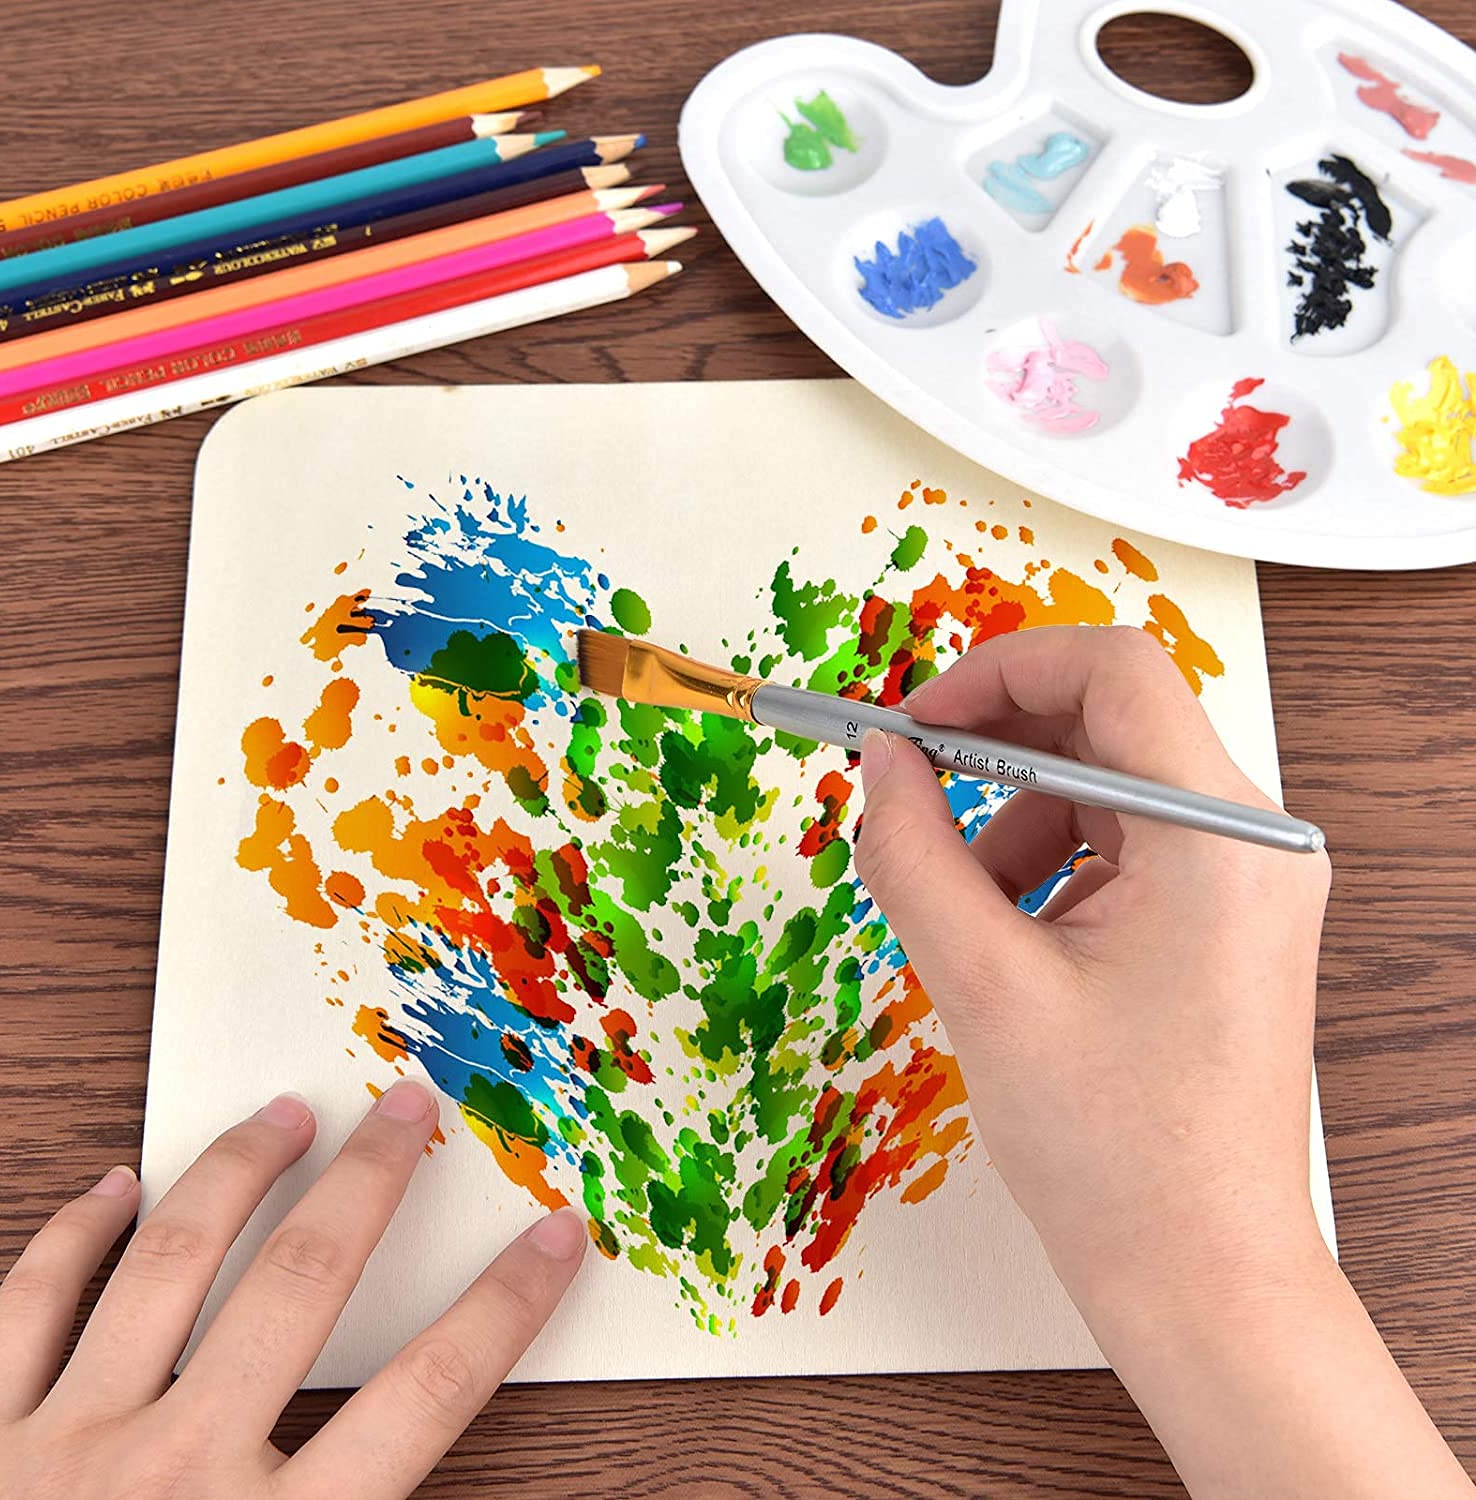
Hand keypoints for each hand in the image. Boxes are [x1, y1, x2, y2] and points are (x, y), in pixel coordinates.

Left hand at [0, 1080, 584, 1499]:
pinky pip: (23, 1310)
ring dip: (234, 1174)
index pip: (429, 1397)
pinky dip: (68, 1238)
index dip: (504, 1308)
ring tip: (279, 1114)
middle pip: (302, 1285)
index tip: (553, 1238)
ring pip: (167, 1263)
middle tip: (406, 1106)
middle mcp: (176, 1478)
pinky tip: (108, 1188)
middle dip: (370, 1181)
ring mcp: (62, 1451)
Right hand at [854, 625, 1471, 1498]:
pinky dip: (1050, 859)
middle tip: (910, 790)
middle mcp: (1256, 839)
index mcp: (1220, 837)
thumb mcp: (983, 986)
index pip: (1111, 669)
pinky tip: (1009, 933)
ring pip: (1109, 780)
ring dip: (1014, 815)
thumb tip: (880, 761)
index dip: (995, 673)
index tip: (912, 723)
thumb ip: (914, 852)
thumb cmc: (1114, 1153)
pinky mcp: (1228, 915)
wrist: (1199, 1275)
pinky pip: (1126, 840)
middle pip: (1112, 717)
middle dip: (996, 745)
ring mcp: (1250, 878)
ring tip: (963, 907)